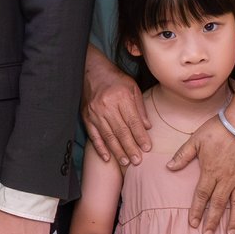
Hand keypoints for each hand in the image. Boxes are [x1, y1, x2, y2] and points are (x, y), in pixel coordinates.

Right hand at [81, 51, 153, 167]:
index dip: (140, 136)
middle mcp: (107, 105)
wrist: (92, 71)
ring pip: (108, 136)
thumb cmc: (115, 79)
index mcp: (121, 97)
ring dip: (117, 151)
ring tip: (126, 162)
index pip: (133, 121)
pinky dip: (100, 148)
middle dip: (130, 148)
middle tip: (138, 161)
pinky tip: (106, 158)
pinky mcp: (86, 117)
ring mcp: (95, 112)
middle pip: (121, 131)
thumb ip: (140, 107)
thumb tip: (147, 127)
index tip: (147, 148)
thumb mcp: (132, 87)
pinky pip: (94, 135)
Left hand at [170, 117, 234, 233]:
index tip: (193, 224)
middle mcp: (227, 180)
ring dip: (234, 220)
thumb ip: (183, 155)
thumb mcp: (196, 139)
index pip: (201, 196)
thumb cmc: (220, 128)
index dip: (196, 211)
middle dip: (212, 221)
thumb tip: (169, 167)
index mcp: (211, 172)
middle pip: (218, 204)